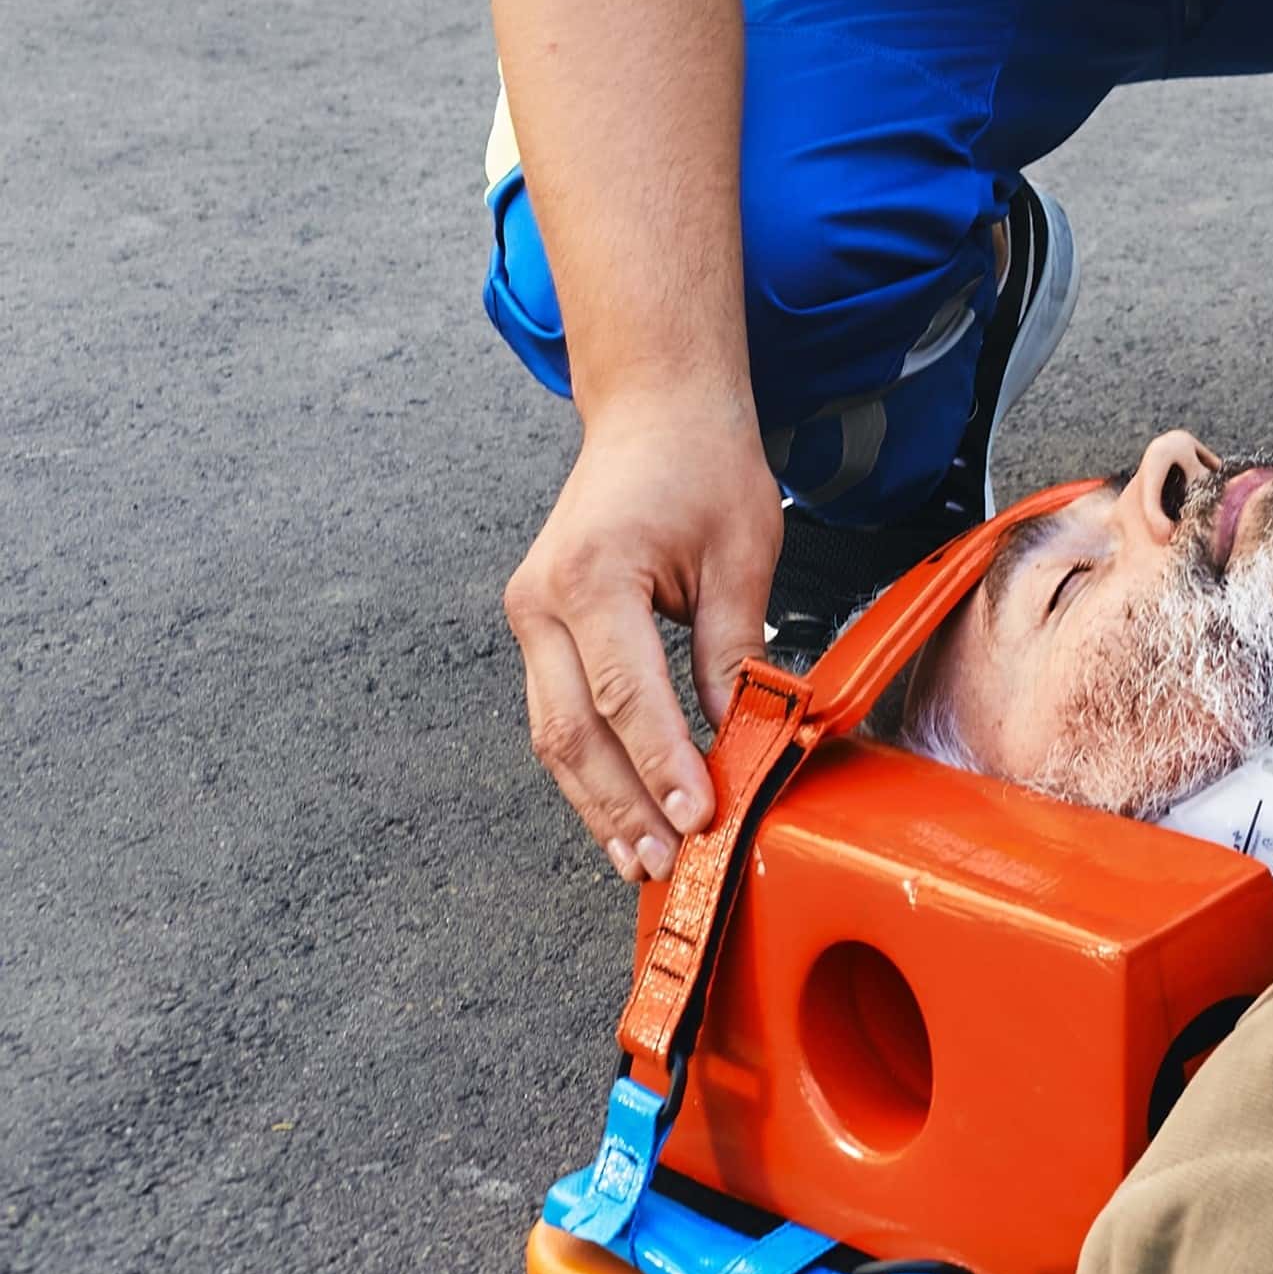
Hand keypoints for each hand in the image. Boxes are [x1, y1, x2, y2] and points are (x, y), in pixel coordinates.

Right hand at [503, 399, 781, 882]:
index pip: (626, 694)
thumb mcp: (742, 552)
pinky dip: (590, 765)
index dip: (661, 762)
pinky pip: (558, 711)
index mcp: (592, 576)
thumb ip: (732, 646)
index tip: (698, 815)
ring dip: (598, 801)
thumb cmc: (702, 465)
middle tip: (666, 864)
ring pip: (554, 734)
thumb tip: (742, 732)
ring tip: (641, 858)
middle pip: (573, 731)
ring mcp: (529, 616)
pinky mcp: (538, 626)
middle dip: (620, 805)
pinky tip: (623, 808)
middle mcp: (542, 601)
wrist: (654, 410)